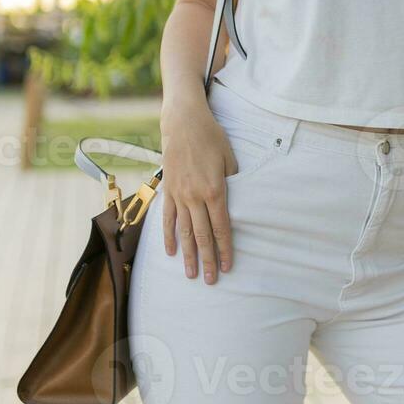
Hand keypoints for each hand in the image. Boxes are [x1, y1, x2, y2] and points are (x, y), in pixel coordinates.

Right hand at [158, 87, 238, 282]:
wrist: (183, 122)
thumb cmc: (212, 138)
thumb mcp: (230, 158)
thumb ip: (234, 183)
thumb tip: (236, 204)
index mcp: (215, 190)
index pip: (221, 227)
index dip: (225, 249)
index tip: (228, 267)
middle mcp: (195, 197)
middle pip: (202, 236)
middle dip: (208, 260)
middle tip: (211, 281)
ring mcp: (178, 195)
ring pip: (183, 232)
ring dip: (188, 255)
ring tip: (191, 275)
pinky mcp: (167, 190)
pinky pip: (167, 218)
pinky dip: (168, 236)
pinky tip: (170, 252)